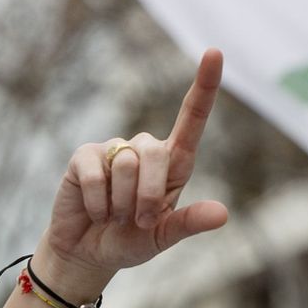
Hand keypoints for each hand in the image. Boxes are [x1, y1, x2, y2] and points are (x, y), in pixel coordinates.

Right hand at [36, 49, 228, 297]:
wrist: (87, 254)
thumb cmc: (130, 242)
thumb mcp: (162, 238)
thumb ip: (188, 224)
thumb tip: (222, 214)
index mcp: (173, 165)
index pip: (191, 120)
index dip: (204, 88)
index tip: (214, 53)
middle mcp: (145, 150)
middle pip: (155, 151)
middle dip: (147, 195)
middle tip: (138, 221)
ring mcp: (114, 150)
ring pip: (126, 165)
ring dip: (121, 204)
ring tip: (115, 217)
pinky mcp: (85, 156)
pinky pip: (96, 174)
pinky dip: (97, 202)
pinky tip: (95, 212)